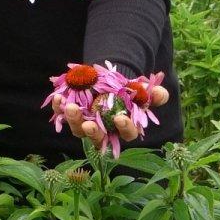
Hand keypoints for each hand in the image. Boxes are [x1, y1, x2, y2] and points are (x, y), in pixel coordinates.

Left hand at [50, 83, 168, 145]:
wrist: (107, 82)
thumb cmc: (127, 91)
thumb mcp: (140, 91)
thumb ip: (152, 94)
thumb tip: (161, 93)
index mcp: (122, 128)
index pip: (126, 134)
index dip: (124, 128)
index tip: (121, 118)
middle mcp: (103, 131)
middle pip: (97, 138)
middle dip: (92, 133)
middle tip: (88, 125)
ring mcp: (84, 124)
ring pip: (77, 129)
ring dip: (73, 119)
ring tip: (69, 106)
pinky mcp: (70, 115)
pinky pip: (62, 114)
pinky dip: (59, 108)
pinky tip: (58, 97)